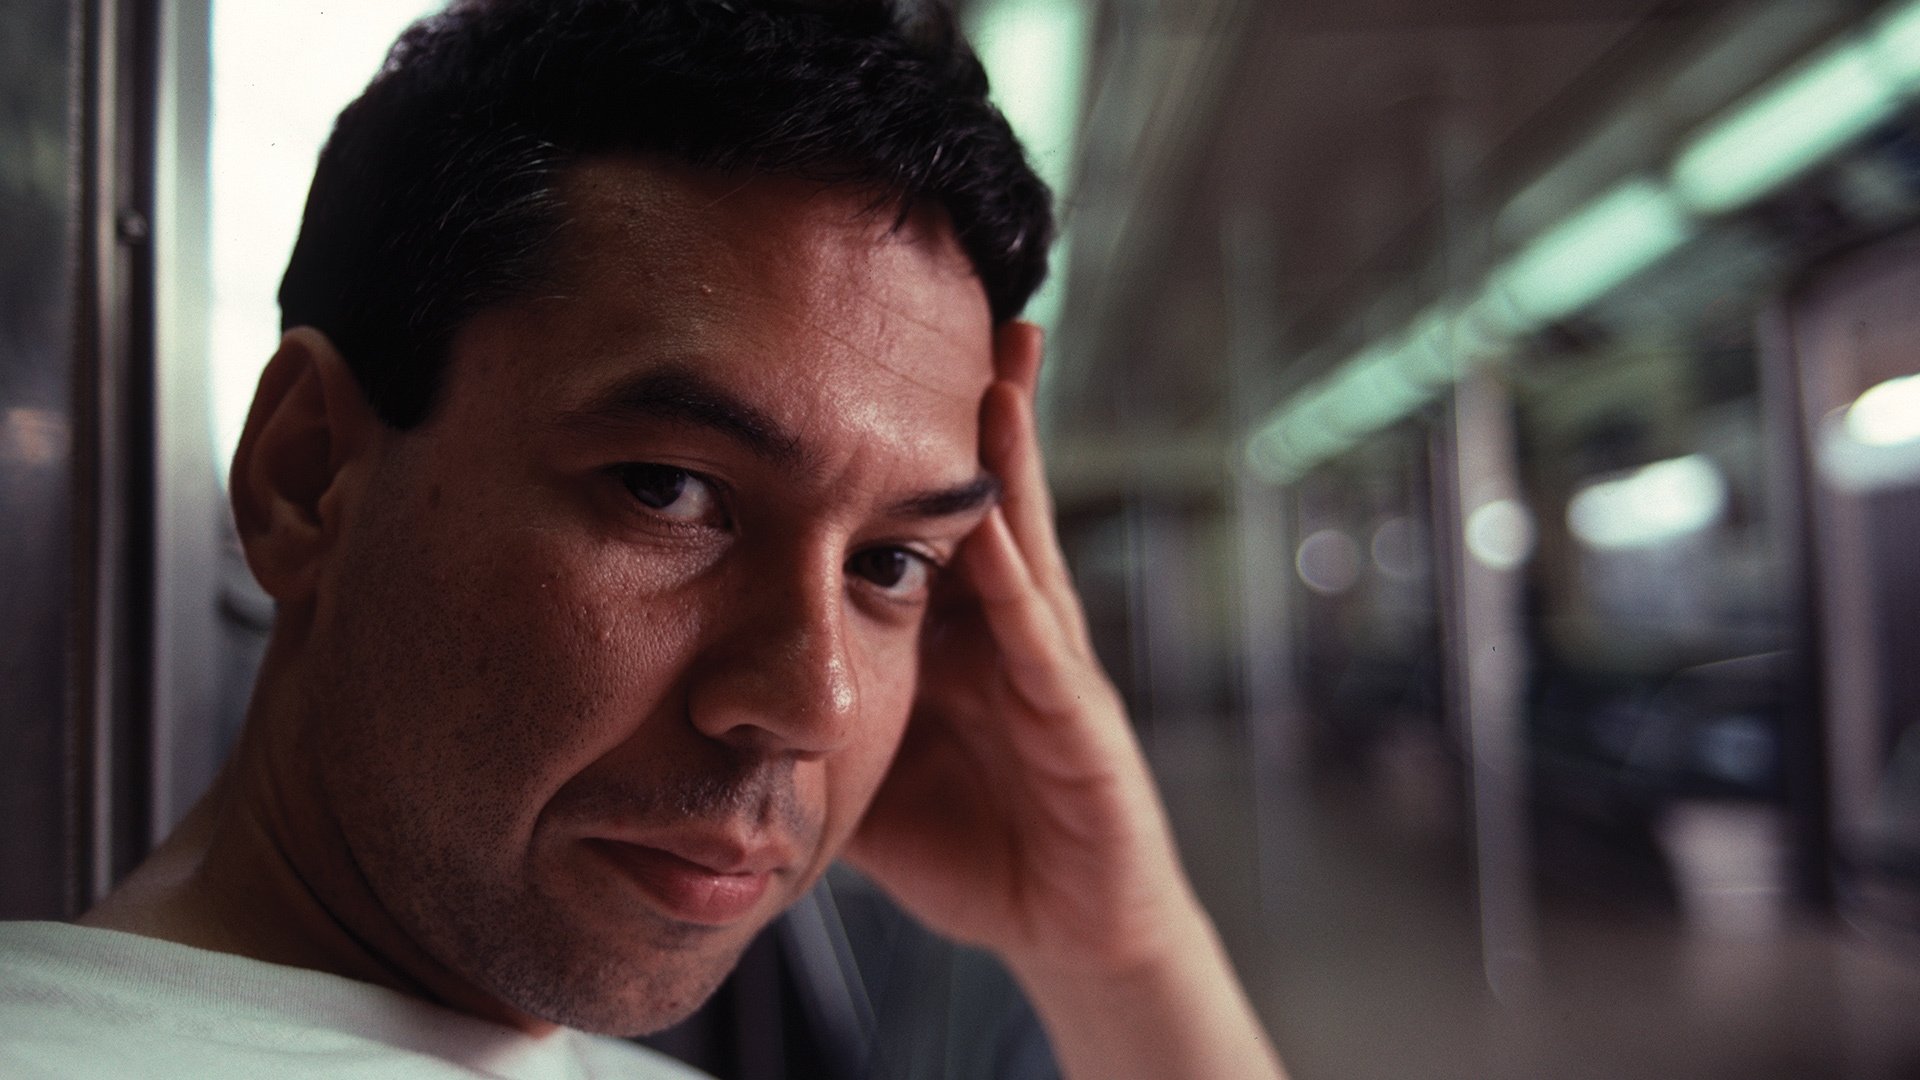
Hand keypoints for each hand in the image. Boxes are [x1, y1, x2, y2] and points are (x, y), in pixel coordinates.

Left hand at [844, 322, 1193, 977]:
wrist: (1067, 924)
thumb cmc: (967, 840)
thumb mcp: (862, 765)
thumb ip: (796, 713)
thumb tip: (694, 682)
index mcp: (956, 632)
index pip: (924, 515)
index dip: (901, 437)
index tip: (863, 347)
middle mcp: (1008, 630)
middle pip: (987, 497)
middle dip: (978, 405)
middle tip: (961, 300)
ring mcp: (1050, 670)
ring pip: (1026, 545)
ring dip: (1014, 461)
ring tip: (997, 369)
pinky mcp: (1082, 728)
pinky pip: (1044, 650)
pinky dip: (1021, 589)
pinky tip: (995, 530)